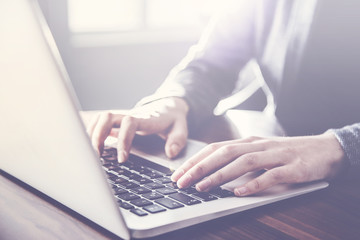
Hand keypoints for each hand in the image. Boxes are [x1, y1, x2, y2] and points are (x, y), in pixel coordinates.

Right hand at [84, 97, 188, 161]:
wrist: (168, 105)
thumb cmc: (173, 119)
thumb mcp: (181, 128)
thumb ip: (178, 140)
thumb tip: (170, 153)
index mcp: (146, 119)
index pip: (130, 123)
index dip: (124, 140)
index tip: (122, 159)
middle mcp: (131, 115)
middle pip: (107, 117)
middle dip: (99, 135)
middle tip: (97, 156)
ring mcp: (123, 117)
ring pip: (101, 118)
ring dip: (93, 134)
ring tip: (92, 154)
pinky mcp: (118, 121)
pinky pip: (100, 122)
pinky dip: (92, 132)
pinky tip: (91, 145)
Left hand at [171, 133, 345, 195]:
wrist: (325, 149)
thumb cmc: (288, 152)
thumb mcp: (261, 152)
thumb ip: (240, 158)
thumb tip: (213, 171)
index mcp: (249, 142)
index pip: (215, 148)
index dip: (195, 160)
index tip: (178, 173)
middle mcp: (259, 145)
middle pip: (224, 153)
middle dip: (199, 167)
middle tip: (181, 181)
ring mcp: (276, 155)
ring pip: (243, 162)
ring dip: (220, 175)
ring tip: (202, 187)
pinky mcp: (292, 168)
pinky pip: (271, 176)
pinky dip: (254, 184)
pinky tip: (239, 193)